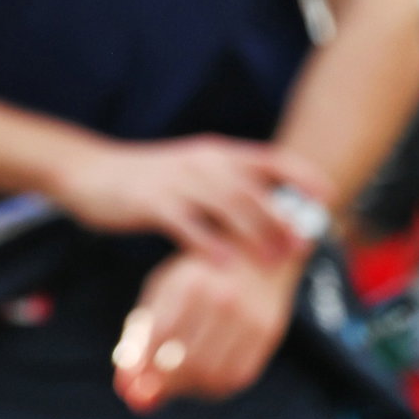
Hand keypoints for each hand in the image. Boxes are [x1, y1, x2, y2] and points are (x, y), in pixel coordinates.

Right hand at [49, 134, 329, 261]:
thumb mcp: (192, 173)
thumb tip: (274, 210)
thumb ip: (228, 186)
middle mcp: (201, 162)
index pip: (267, 159)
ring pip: (224, 204)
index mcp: (214, 153)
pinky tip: (224, 265)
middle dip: (281, 215)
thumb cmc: (149, 180)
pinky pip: (186, 223)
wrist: (92, 173)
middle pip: (251, 187)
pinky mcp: (152, 201)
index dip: (299, 175)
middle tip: (305, 243)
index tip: (327, 196)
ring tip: (273, 259)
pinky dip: (208, 244)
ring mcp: (177, 180)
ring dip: (253, 232)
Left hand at [112, 248, 301, 411]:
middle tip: (148, 390)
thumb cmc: (197, 273)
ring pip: (213, 375)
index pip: (160, 335)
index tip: (127, 386)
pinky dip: (214, 387)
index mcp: (189, 282)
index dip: (141, 366)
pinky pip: (237, 376)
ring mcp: (249, 317)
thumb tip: (124, 387)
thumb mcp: (164, 290)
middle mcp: (222, 299)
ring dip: (187, 388)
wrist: (252, 248)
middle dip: (163, 383)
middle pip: (188, 361)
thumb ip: (142, 334)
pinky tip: (200, 379)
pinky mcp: (268, 332)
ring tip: (174, 381)